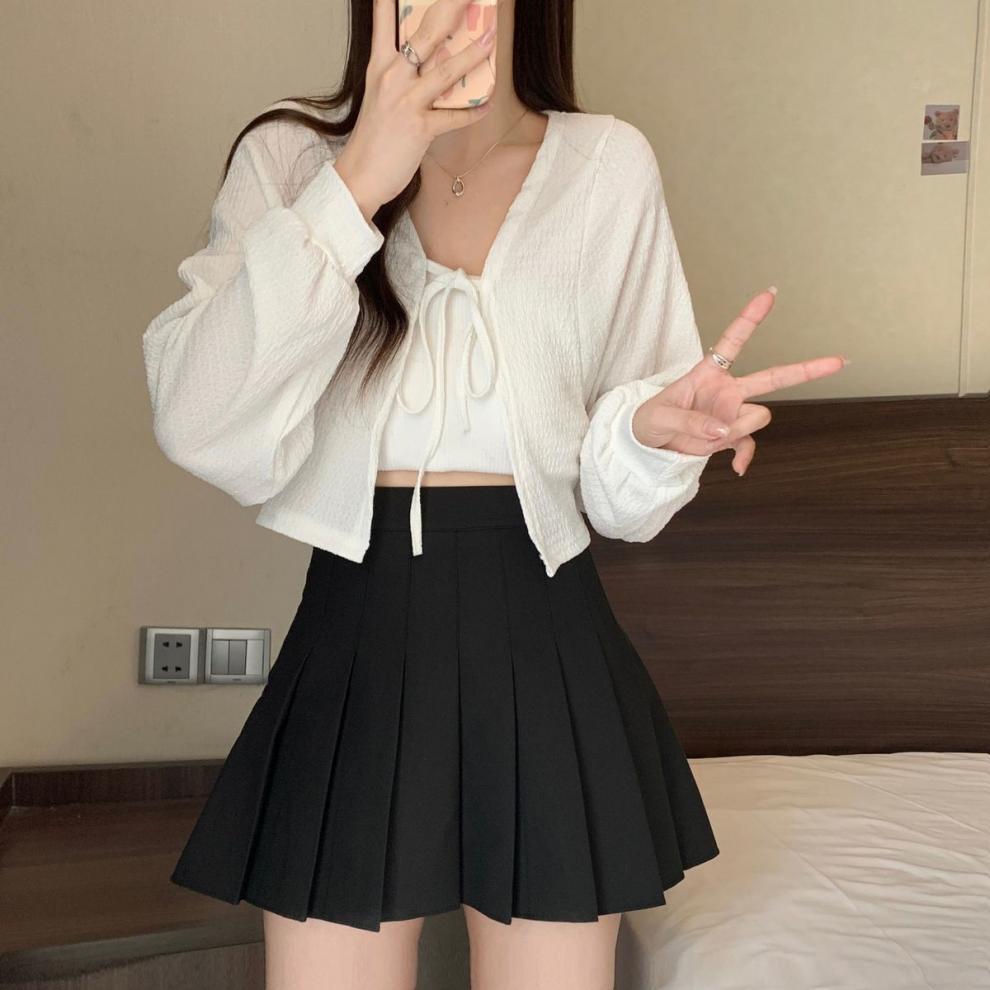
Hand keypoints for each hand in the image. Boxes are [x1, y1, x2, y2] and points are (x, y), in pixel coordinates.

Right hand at [332, 0, 497, 214]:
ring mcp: (407, 101)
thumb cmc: (373, 138)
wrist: (360, 176)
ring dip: (474, 55)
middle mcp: (393, 76)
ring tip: (492, 40)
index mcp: (380, 65)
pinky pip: (455, 116)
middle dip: (452, 8)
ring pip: (447, 71)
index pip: (384, 17)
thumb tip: (430, 62)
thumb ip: (402, 73)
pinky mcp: (420, 128)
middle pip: (427, 33)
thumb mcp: (380, 95)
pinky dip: (474, 111)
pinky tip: (488, 104)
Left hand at [630, 287, 847, 475]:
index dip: (750, 318)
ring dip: (735, 429)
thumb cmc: (650, 420)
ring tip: (703, 437)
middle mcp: (727, 390)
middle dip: (807, 370)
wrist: (647, 444)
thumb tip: (721, 430)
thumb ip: (690, 422)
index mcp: (708, 373)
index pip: (733, 341)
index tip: (770, 294)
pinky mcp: (730, 436)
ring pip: (757, 417)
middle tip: (840, 360)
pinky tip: (736, 468)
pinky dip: (744, 456)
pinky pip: (749, 444)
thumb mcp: (661, 418)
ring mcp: (732, 414)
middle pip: (773, 377)